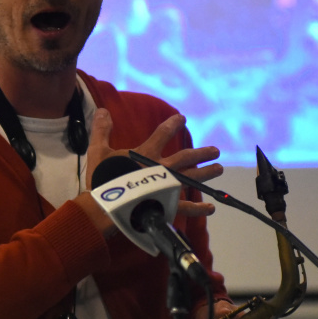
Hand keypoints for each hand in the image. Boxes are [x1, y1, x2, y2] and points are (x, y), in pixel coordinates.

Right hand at [86, 109, 222, 219]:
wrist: (106, 206)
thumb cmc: (102, 179)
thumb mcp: (98, 151)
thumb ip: (102, 130)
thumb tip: (103, 110)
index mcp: (146, 154)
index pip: (162, 134)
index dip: (173, 125)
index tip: (182, 119)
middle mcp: (161, 169)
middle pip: (186, 157)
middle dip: (202, 153)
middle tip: (215, 151)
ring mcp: (167, 187)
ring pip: (192, 178)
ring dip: (207, 173)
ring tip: (219, 169)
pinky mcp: (167, 205)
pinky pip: (187, 207)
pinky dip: (199, 208)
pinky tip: (211, 208)